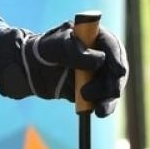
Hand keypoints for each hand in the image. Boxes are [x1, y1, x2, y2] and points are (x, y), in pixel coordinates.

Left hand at [0, 22, 127, 116]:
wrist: (31, 69)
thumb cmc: (44, 50)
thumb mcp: (56, 47)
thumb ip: (75, 51)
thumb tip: (100, 60)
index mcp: (94, 37)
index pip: (112, 46)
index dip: (117, 58)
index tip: (118, 71)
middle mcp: (102, 54)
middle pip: (117, 69)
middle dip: (113, 81)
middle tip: (105, 91)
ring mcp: (99, 73)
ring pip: (113, 86)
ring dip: (106, 95)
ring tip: (84, 96)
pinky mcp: (94, 90)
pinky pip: (104, 100)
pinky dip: (104, 106)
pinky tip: (98, 111)